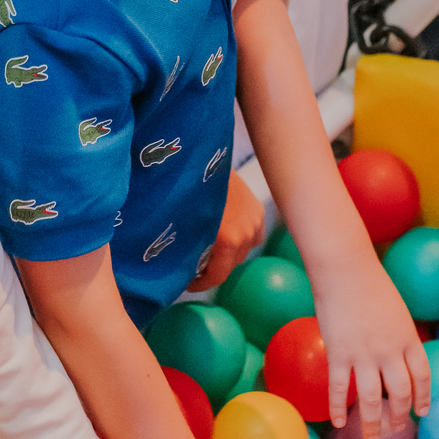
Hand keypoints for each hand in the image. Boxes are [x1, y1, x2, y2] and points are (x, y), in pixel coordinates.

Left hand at [187, 168, 264, 292]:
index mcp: (229, 239)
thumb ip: (190, 249)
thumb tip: (181, 268)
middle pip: (230, 264)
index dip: (201, 284)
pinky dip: (241, 237)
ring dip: (227, 252)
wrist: (201, 154)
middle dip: (212, 266)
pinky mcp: (257, 209)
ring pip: (243, 249)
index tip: (188, 283)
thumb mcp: (185, 224)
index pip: (218, 276)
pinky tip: (226, 230)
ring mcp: (255, 220)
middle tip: (194, 263)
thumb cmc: (186, 189)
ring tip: (209, 247)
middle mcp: (246, 233)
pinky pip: (252, 234)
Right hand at [309, 246, 429, 437]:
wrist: (345, 268)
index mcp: (408, 337)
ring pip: (373, 399)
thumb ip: (398, 334)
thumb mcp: (395, 309)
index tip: (421, 413)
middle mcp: (390, 350)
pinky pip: (340, 388)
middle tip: (394, 432)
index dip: (423, 397)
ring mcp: (365, 354)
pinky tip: (338, 423)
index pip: (423, 375)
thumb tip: (396, 352)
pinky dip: (339, 408)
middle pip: (401, 393)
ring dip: (372, 423)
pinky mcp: (339, 353)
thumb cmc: (368, 282)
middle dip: (399, 417)